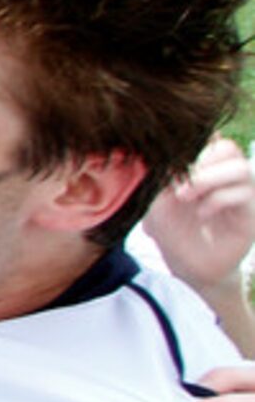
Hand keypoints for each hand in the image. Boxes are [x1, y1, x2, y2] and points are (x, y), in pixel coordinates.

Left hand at [144, 138, 254, 296]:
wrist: (186, 265)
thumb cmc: (171, 229)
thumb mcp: (157, 199)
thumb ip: (162, 174)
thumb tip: (165, 150)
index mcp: (206, 166)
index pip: (211, 136)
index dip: (193, 142)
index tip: (171, 160)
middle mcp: (227, 176)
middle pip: (228, 147)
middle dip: (200, 163)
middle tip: (177, 187)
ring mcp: (243, 193)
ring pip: (240, 167)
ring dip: (208, 180)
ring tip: (186, 198)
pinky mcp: (250, 213)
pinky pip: (243, 193)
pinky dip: (217, 200)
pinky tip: (201, 214)